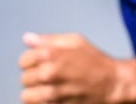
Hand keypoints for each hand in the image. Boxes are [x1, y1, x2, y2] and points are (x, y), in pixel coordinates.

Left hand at [19, 32, 135, 102]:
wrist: (112, 84)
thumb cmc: (96, 61)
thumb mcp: (77, 42)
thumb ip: (49, 40)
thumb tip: (28, 38)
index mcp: (50, 54)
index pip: (23, 61)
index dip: (33, 62)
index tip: (43, 64)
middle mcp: (48, 73)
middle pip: (24, 78)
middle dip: (35, 78)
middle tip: (52, 77)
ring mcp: (51, 93)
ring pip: (27, 95)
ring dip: (36, 93)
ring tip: (51, 89)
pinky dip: (43, 102)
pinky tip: (55, 97)